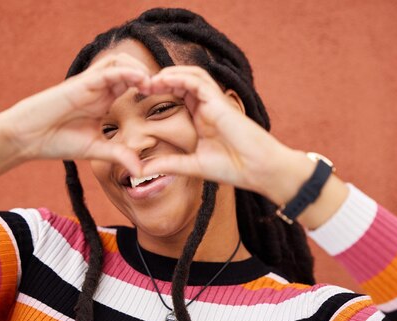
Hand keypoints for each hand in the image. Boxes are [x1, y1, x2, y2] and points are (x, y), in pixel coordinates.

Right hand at [0, 53, 151, 174]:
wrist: (28, 138)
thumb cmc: (57, 141)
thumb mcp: (96, 149)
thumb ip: (119, 154)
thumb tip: (140, 170)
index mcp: (104, 100)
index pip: (131, 84)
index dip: (149, 87)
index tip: (166, 99)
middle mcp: (98, 88)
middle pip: (129, 67)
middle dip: (148, 74)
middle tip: (164, 88)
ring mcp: (90, 84)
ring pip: (119, 61)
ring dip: (138, 69)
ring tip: (152, 84)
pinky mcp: (81, 83)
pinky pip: (108, 70)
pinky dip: (126, 72)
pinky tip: (139, 81)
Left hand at [139, 66, 306, 204]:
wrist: (257, 170)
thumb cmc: (233, 168)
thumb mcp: (192, 166)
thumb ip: (168, 164)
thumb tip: (140, 170)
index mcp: (202, 118)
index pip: (179, 95)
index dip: (160, 91)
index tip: (140, 95)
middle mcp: (208, 107)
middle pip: (183, 81)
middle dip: (161, 79)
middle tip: (139, 84)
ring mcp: (215, 102)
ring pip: (191, 75)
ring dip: (169, 74)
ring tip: (149, 79)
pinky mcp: (220, 101)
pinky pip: (198, 81)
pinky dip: (180, 77)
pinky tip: (163, 80)